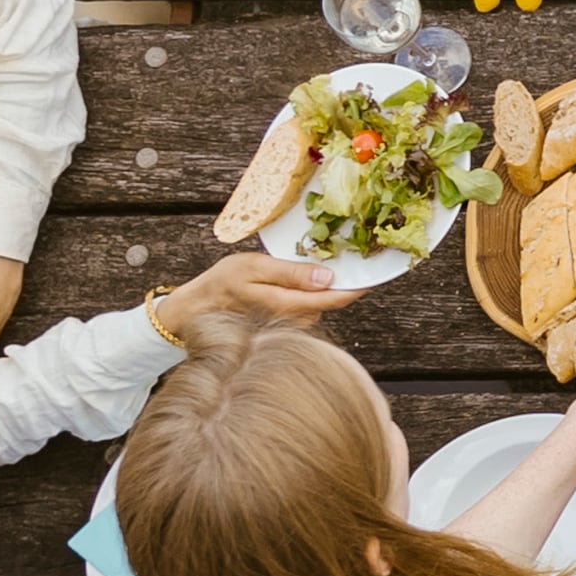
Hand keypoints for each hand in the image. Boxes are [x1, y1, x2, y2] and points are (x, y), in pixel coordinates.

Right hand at [170, 251, 354, 332]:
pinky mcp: (288, 319)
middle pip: (333, 300)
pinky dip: (314, 289)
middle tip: (358, 253)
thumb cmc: (221, 285)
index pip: (335, 298)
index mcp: (290, 305)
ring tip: (332, 259)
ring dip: (329, 285)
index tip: (377, 272)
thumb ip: (291, 274)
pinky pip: (310, 303)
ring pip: (322, 301)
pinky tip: (310, 274)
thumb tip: (328, 278)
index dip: (358, 285)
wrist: (198, 309)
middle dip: (346, 281)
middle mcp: (296, 318)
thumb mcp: (254, 269)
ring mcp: (293, 322)